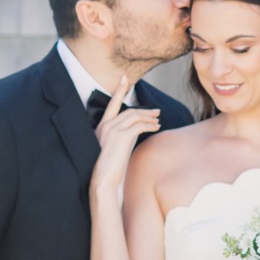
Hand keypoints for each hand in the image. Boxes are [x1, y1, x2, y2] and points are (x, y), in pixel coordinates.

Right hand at [89, 76, 160, 194]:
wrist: (103, 180)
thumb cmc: (109, 169)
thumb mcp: (113, 148)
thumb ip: (121, 136)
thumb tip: (135, 130)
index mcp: (101, 127)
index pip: (112, 104)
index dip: (119, 90)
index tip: (124, 78)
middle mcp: (105, 125)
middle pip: (129, 110)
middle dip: (144, 110)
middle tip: (156, 112)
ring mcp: (112, 130)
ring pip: (135, 116)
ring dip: (149, 117)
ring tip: (158, 120)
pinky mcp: (121, 136)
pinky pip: (139, 126)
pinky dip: (149, 125)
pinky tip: (156, 127)